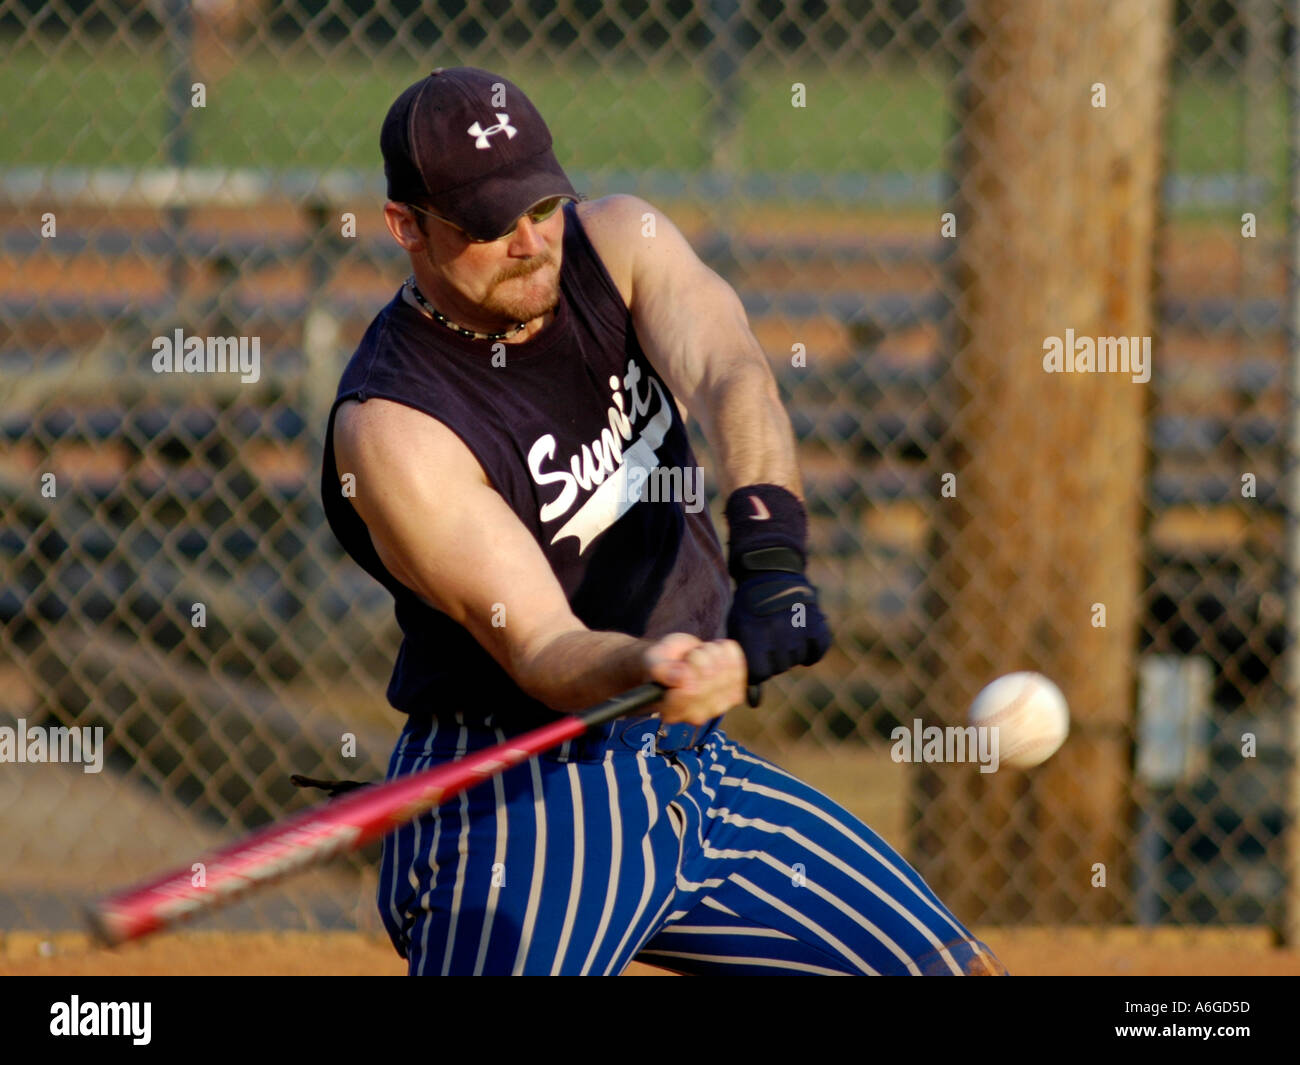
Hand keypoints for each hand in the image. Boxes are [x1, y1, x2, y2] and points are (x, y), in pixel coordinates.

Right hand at [643, 632, 746, 726]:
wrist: (678, 662)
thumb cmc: (664, 664)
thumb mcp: (653, 660)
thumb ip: (661, 670)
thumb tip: (680, 678)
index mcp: (671, 712)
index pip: (689, 691)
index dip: (686, 670)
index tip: (680, 665)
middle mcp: (696, 715)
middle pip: (709, 674)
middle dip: (697, 658)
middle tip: (688, 660)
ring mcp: (718, 707)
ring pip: (724, 667)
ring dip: (711, 654)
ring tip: (699, 657)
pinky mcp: (734, 696)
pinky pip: (738, 665)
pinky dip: (726, 653)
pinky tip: (714, 655)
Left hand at [726, 570, 830, 684]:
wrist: (772, 574)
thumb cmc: (750, 608)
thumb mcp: (740, 633)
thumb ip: (746, 666)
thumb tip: (754, 704)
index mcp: (753, 637)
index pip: (760, 673)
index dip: (758, 666)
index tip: (756, 651)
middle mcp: (777, 635)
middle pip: (779, 667)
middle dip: (774, 656)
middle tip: (770, 632)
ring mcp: (799, 630)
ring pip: (797, 659)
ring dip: (791, 649)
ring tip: (783, 626)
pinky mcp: (818, 626)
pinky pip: (816, 653)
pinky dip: (810, 647)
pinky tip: (800, 631)